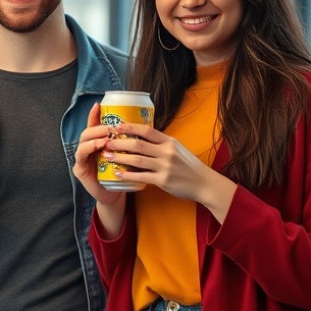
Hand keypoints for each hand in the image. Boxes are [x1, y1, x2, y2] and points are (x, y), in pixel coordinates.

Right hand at [73, 103, 125, 206]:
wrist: (116, 195)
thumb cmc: (123, 175)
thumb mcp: (127, 156)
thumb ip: (129, 143)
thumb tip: (144, 125)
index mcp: (97, 143)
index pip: (95, 126)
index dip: (94, 115)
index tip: (98, 104)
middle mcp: (87, 148)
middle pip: (87, 132)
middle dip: (97, 127)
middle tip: (110, 128)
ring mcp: (82, 159)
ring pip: (83, 142)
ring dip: (94, 138)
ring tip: (106, 138)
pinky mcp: (80, 169)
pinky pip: (81, 156)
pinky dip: (89, 150)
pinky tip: (100, 148)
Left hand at [104, 122, 234, 207]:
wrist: (204, 183)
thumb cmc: (188, 165)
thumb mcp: (177, 149)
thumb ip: (161, 143)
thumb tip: (141, 135)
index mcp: (169, 141)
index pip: (147, 130)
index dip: (130, 127)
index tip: (116, 126)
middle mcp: (167, 152)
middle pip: (138, 144)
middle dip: (119, 143)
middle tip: (106, 142)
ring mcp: (165, 166)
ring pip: (137, 160)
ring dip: (120, 158)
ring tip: (107, 156)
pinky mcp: (163, 180)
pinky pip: (141, 176)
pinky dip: (128, 175)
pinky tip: (117, 174)